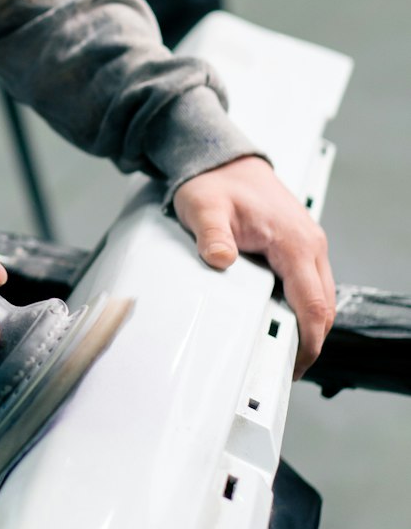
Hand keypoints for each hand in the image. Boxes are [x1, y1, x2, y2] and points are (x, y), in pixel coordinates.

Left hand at [172, 155, 334, 375]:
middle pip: (324, 305)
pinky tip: (284, 319)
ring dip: (309, 323)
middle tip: (286, 368)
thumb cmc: (216, 183)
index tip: (294, 364)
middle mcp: (310, 243)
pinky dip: (303, 305)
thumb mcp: (204, 208)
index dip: (308, 340)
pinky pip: (310, 283)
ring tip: (284, 351)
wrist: (224, 160)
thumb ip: (212, 237)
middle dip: (311, 340)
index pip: (313, 303)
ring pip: (321, 295)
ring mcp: (308, 244)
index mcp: (295, 241)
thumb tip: (220, 260)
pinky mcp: (299, 245)